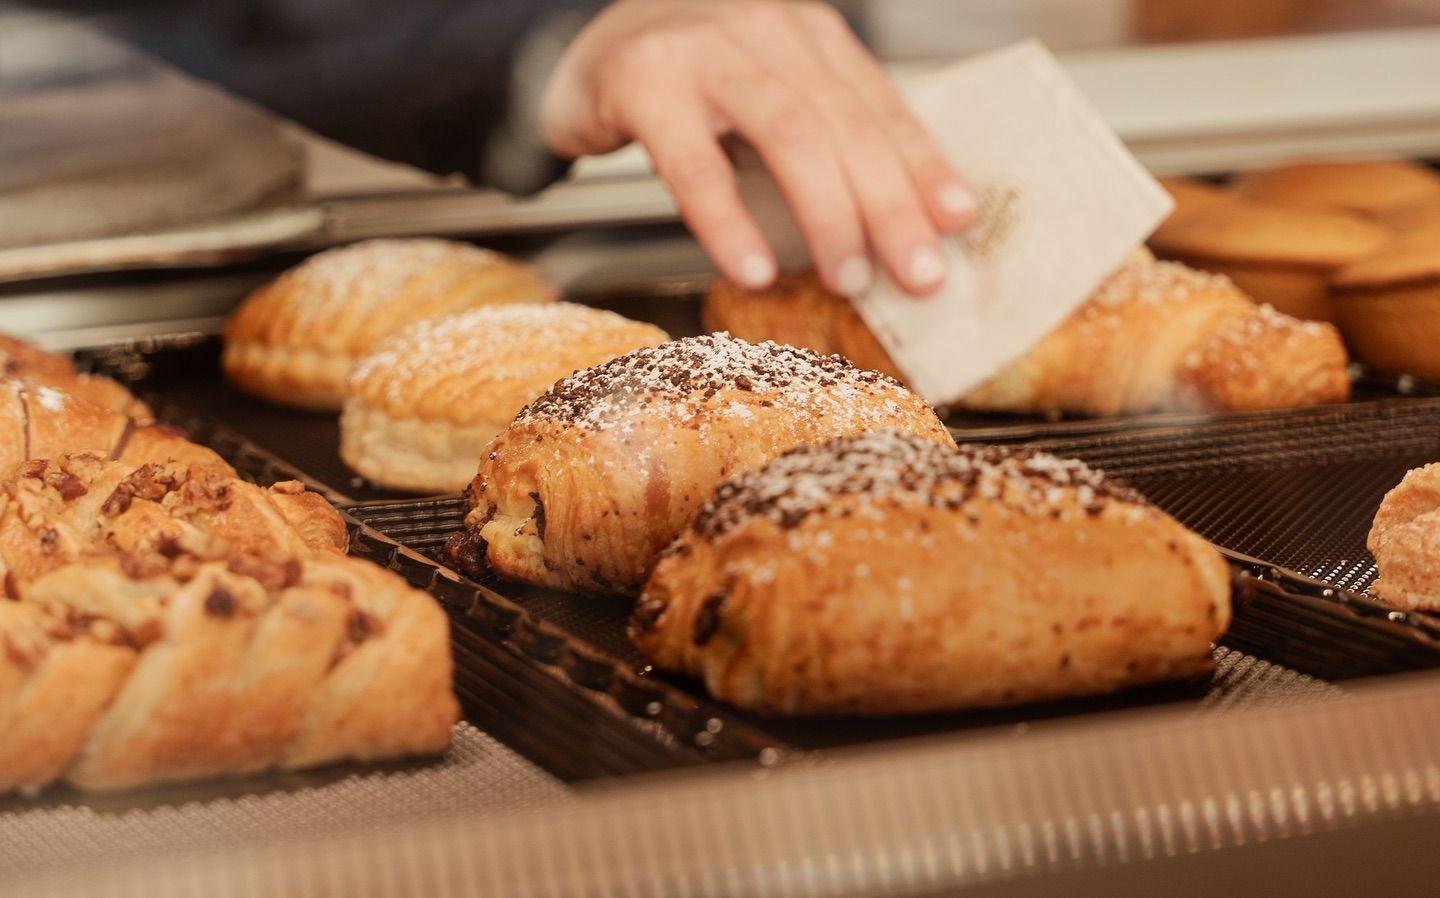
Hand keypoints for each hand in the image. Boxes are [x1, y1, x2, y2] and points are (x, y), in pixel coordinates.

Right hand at [539, 0, 975, 295]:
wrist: (581, 47)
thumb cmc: (687, 86)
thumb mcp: (768, 96)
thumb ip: (824, 141)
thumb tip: (894, 223)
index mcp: (808, 37)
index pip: (880, 105)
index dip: (922, 164)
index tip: (957, 221)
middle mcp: (767, 30)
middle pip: (845, 123)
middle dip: (889, 204)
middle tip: (916, 273)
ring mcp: (705, 50)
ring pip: (788, 134)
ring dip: (826, 213)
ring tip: (847, 278)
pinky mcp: (644, 82)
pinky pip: (694, 163)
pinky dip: (729, 221)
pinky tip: (751, 267)